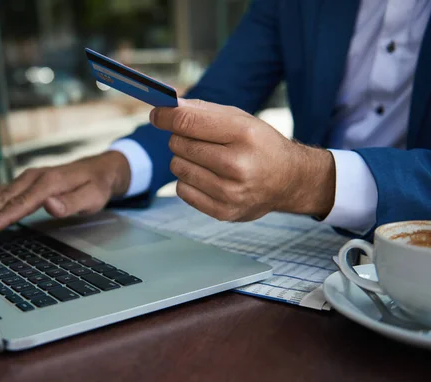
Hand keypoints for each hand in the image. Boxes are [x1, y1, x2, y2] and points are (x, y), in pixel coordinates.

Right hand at [0, 151, 130, 236]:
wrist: (98, 169)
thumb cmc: (95, 186)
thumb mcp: (92, 197)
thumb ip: (71, 202)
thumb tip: (50, 205)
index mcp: (48, 182)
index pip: (21, 203)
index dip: (2, 218)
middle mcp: (32, 178)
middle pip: (1, 200)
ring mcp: (25, 179)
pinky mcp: (22, 183)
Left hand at [150, 99, 334, 221]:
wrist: (289, 180)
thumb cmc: (259, 144)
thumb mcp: (240, 119)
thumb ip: (202, 111)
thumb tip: (165, 107)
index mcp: (244, 135)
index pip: (187, 122)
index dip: (165, 116)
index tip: (156, 114)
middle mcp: (237, 165)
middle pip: (179, 144)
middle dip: (181, 137)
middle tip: (197, 140)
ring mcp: (230, 192)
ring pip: (177, 167)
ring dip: (184, 160)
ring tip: (207, 160)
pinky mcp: (223, 212)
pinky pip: (182, 190)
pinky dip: (189, 181)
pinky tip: (208, 177)